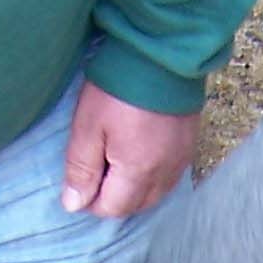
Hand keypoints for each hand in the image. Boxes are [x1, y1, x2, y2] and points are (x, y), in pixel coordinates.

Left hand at [60, 83, 199, 218]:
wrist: (161, 53)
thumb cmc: (118, 89)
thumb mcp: (89, 127)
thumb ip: (81, 169)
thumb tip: (74, 205)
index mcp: (137, 172)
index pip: (113, 208)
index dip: (92, 199)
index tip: (82, 176)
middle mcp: (164, 174)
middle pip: (136, 206)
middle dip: (114, 197)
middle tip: (97, 168)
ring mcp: (180, 161)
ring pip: (155, 194)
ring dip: (134, 189)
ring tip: (118, 163)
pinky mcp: (189, 146)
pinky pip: (169, 177)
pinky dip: (153, 177)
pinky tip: (141, 157)